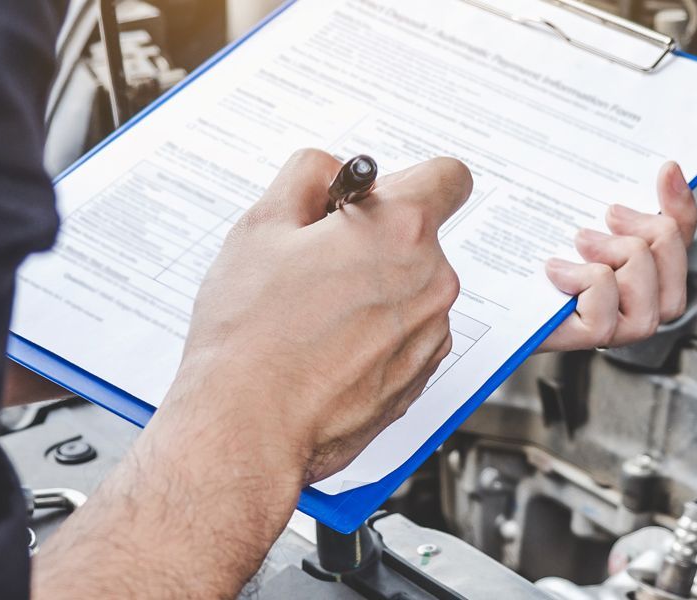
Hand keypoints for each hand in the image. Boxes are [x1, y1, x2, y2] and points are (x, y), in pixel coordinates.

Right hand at [35, 149, 470, 598]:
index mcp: (401, 231)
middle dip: (376, 240)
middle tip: (316, 261)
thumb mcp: (262, 225)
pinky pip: (408, 333)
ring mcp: (431, 332)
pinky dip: (377, 333)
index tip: (376, 196)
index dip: (408, 180)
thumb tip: (332, 168)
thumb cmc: (251, 333)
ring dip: (375, 289)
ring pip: (411, 288)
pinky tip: (328, 347)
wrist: (248, 424)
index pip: (447, 176)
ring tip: (314, 313)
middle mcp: (432, 280)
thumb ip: (309, 175)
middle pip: (420, 237)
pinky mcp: (421, 375)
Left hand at [540, 161, 696, 351]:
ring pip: (646, 278)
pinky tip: (556, 271)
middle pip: (673, 254)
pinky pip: (607, 304)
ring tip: (581, 242)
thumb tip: (667, 167)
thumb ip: (614, 197)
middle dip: (647, 228)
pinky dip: (584, 279)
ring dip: (616, 253)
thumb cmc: (526, 254)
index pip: (681, 232)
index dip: (680, 202)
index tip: (665, 169)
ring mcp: (618, 323)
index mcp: (640, 266)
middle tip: (608, 216)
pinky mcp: (590, 335)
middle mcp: (638, 298)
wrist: (478, 290)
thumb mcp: (570, 212)